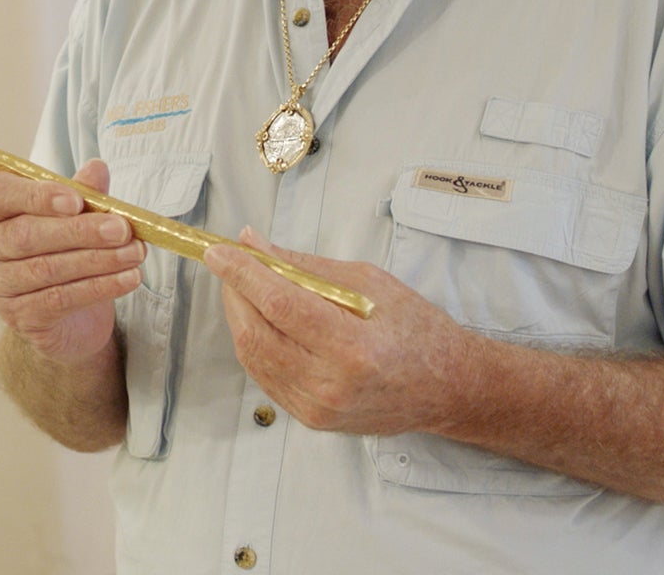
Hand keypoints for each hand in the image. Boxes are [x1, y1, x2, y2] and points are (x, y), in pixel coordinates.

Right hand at [0, 160, 145, 365]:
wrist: (70, 314)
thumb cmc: (64, 250)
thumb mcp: (76, 215)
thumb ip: (83, 191)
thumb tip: (97, 168)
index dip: (37, 196)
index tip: (77, 201)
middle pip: (26, 234)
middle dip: (80, 231)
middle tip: (121, 229)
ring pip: (46, 269)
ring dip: (97, 260)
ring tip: (134, 253)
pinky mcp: (17, 317)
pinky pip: (59, 299)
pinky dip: (99, 287)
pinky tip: (127, 278)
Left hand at [204, 226, 478, 434]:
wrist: (446, 388)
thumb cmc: (416, 328)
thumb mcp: (369, 282)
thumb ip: (305, 265)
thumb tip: (255, 244)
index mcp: (354, 347)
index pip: (279, 305)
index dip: (242, 275)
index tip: (218, 250)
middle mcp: (331, 385)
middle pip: (256, 334)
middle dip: (234, 293)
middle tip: (230, 263)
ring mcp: (318, 408)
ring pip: (253, 357)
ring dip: (239, 317)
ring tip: (243, 286)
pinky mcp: (310, 419)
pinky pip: (265, 376)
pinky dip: (254, 343)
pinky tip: (260, 319)